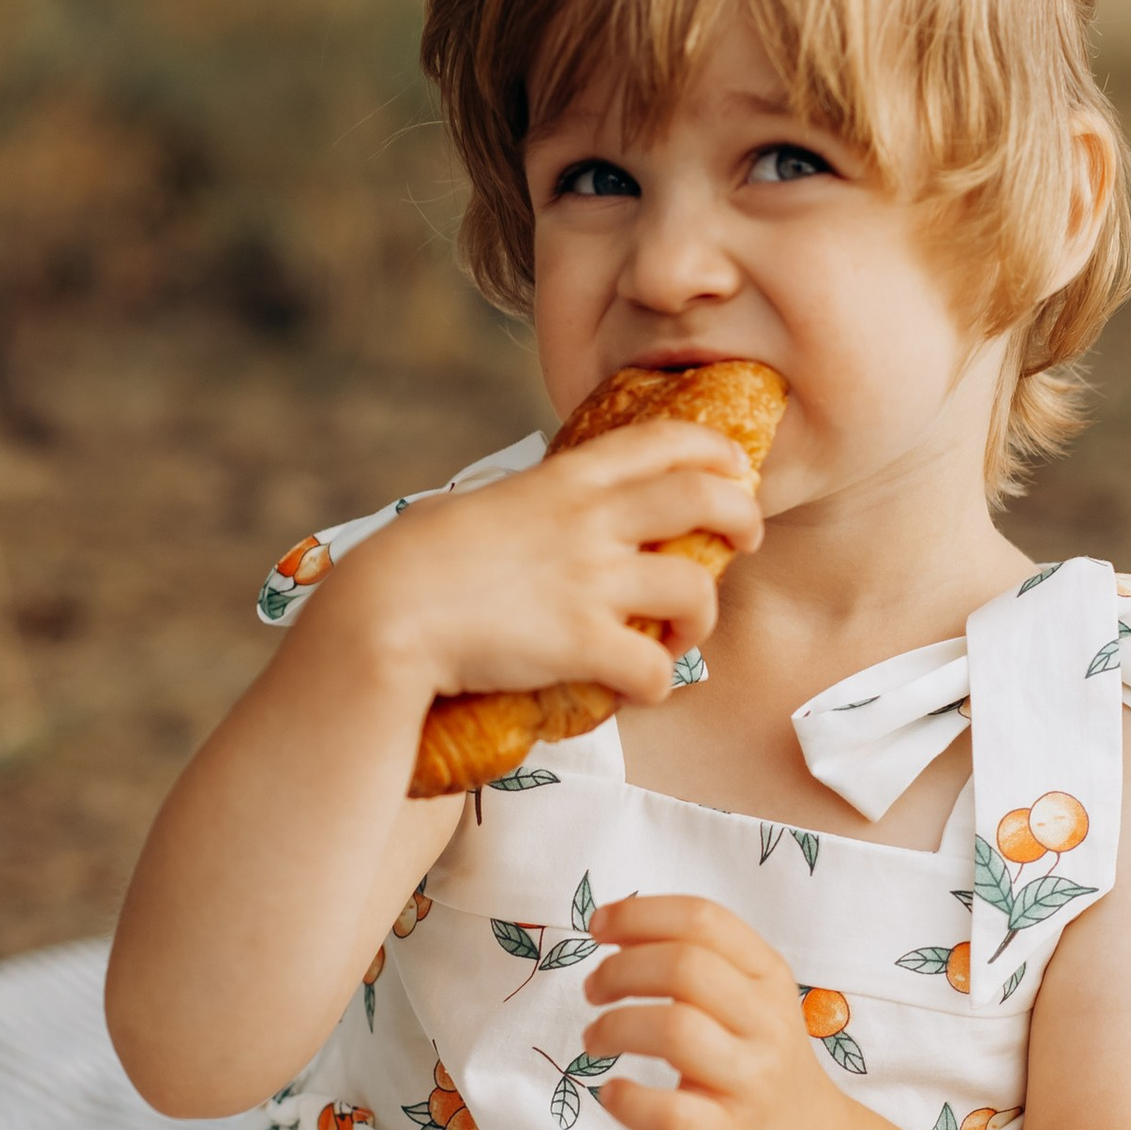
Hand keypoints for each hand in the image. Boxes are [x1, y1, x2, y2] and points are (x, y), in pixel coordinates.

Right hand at [325, 421, 761, 712]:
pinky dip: (658, 684)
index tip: (731, 467)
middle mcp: (589, 522)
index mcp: (563, 482)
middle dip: (742, 517)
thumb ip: (518, 507)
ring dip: (701, 618)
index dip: (713, 450)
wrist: (384, 614)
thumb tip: (520, 511)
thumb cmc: (408, 565)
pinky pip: (656, 669)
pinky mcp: (582, 644)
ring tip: (682, 634)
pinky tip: (640, 688)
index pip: (663, 440)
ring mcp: (590, 583)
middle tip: (745, 540)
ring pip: (696, 591)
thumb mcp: (473, 509)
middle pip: (705, 499)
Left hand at [580, 893, 862, 1129]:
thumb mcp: (751, 1003)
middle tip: (593, 992)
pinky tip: (612, 1093)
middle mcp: (767, 1024)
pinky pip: (668, 1114)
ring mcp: (751, 1084)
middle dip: (619, 971)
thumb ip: (700, 964)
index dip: (639, 915)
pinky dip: (625, 1099)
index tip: (598, 927)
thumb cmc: (760, 1069)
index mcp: (768, 977)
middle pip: (685, 967)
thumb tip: (616, 929)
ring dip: (613, 1027)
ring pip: (675, 1030)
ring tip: (595, 1039)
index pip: (703, 919)